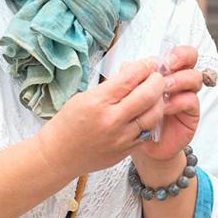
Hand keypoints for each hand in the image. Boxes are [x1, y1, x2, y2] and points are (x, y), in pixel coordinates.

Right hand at [34, 58, 165, 180]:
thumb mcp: (84, 97)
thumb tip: (135, 72)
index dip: (144, 67)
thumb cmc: (68, 124)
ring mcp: (121, 138)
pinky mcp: (126, 151)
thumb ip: (111, 86)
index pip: (129, 79)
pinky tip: (148, 112)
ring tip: (156, 94)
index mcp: (97, 102)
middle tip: (157, 76)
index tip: (150, 62)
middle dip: (158, 81)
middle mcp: (111, 121)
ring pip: (154, 115)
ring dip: (159, 100)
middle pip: (148, 95)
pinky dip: (151, 119)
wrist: (59, 155)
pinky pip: (148, 132)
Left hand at [132, 45, 201, 178]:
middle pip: (192, 60)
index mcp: (167, 72)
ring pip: (194, 78)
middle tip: (168, 66)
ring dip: (178, 79)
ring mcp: (187, 96)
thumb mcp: (130, 94)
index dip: (176, 52)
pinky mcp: (191, 114)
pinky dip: (177, 101)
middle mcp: (180, 81)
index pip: (179, 53)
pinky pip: (190, 101)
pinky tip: (164, 107)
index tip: (164, 59)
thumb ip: (131, 78)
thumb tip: (129, 65)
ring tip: (164, 87)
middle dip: (182, 59)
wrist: (139, 142)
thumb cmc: (134, 114)